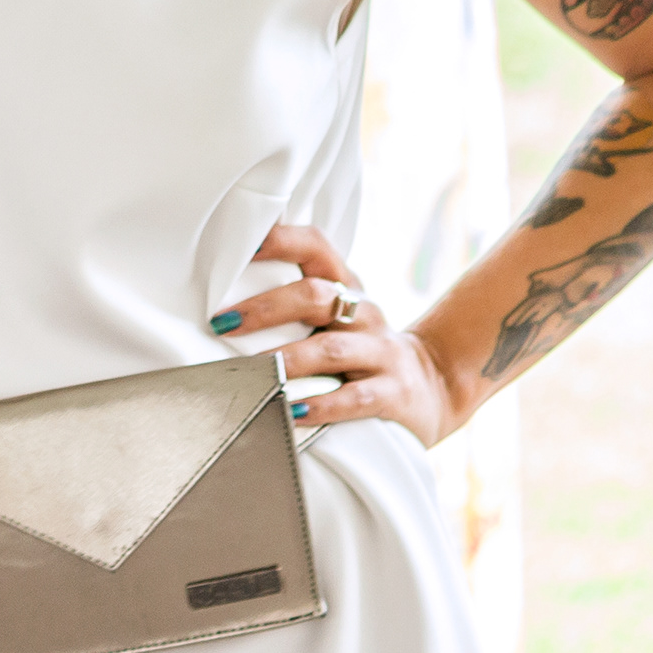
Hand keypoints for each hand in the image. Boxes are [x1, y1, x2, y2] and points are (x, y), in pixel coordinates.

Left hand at [210, 224, 467, 446]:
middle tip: (223, 323)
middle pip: (315, 296)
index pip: (316, 246)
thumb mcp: (336, 317)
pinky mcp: (394, 393)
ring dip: (288, 360)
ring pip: (332, 349)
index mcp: (346, 285)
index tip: (242, 245)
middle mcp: (363, 311)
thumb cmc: (359, 348)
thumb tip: (219, 305)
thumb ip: (293, 302)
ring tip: (254, 371)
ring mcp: (382, 351)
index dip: (282, 240)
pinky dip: (320, 406)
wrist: (432, 387)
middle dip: (266, 309)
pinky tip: (292, 412)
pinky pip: (355, 398)